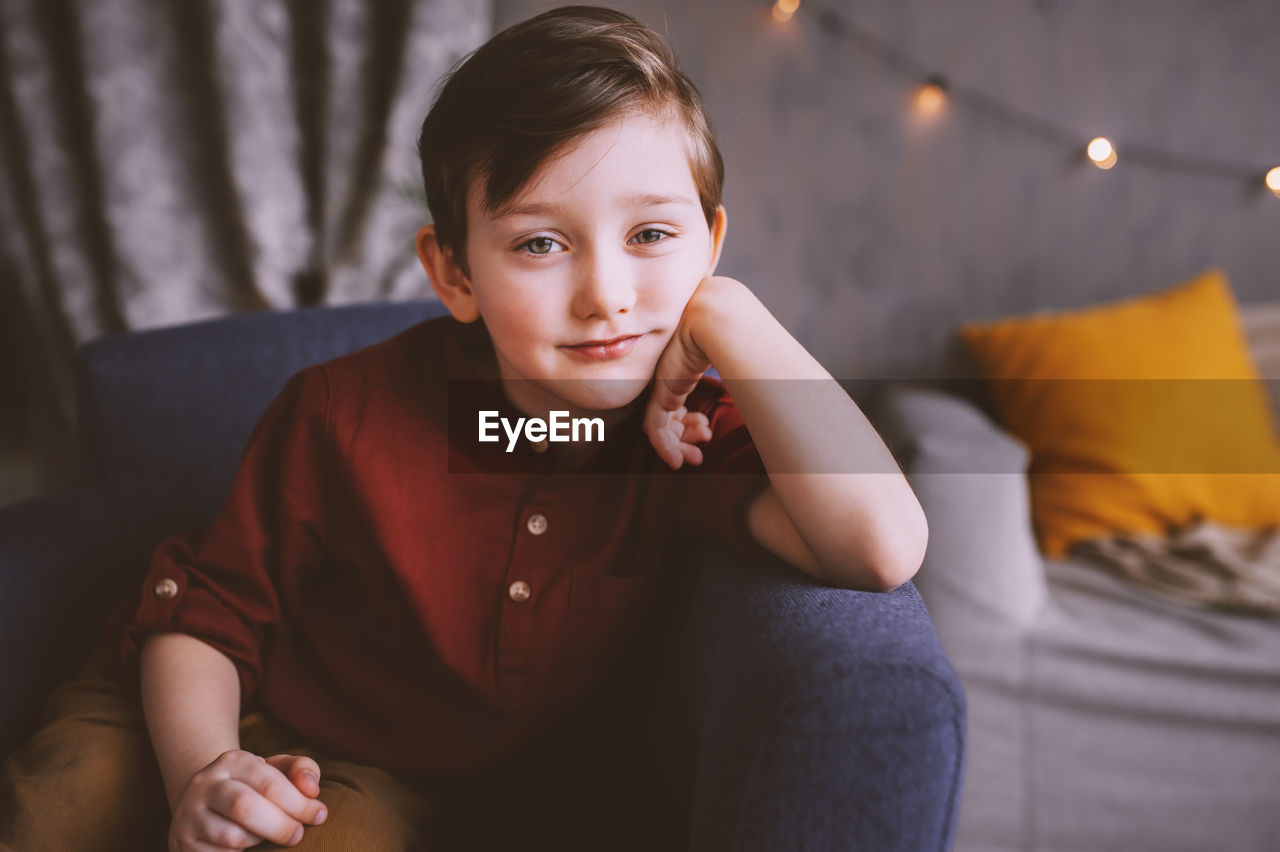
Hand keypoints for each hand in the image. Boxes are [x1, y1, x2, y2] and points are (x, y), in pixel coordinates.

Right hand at [168, 749, 326, 850]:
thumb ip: (302, 770)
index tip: (320, 816)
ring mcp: (189, 814)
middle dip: (280, 825)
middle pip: (245, 807)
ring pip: (231, 836)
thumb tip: (311, 789)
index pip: (269, 783)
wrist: (206, 800)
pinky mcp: (182, 842)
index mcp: (233, 761)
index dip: (300, 803)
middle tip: (297, 836)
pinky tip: (247, 848)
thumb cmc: (255, 785)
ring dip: (258, 841)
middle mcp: (205, 783)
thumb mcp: (278, 770)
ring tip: (266, 837)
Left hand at [643, 276, 732, 468]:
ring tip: (695, 458)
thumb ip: (743, 376)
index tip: (707, 436)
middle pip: (670, 417)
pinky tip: (676, 462)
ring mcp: (665, 384)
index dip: (689, 426)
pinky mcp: (662, 391)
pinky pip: (656, 427)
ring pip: (662, 425)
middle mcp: (671, 378)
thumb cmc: (737, 332)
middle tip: (698, 456)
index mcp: (684, 371)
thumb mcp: (734, 359)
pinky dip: (665, 447)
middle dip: (684, 439)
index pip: (678, 404)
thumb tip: (775, 396)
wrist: (719, 317)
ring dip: (677, 446)